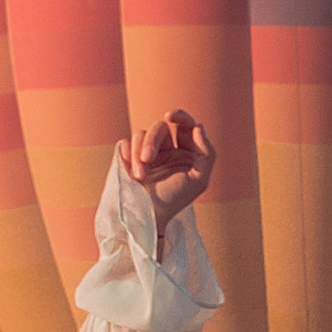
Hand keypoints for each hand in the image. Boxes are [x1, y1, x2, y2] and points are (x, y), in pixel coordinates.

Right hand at [120, 108, 215, 238]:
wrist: (147, 215)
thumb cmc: (175, 199)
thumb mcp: (199, 180)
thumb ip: (207, 152)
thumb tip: (198, 127)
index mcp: (185, 151)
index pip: (184, 125)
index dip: (179, 115)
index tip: (170, 117)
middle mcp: (166, 148)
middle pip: (159, 127)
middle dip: (151, 140)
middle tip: (147, 159)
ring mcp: (146, 151)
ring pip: (140, 134)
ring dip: (138, 153)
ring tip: (139, 176)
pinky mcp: (128, 156)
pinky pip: (125, 143)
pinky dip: (128, 156)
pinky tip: (131, 173)